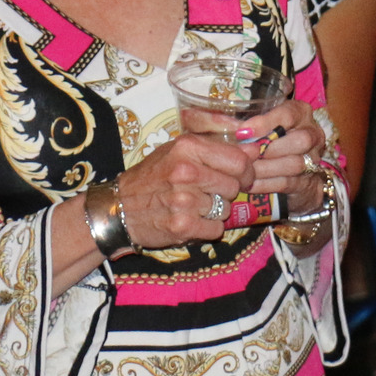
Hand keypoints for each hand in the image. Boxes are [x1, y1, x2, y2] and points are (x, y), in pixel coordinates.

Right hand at [111, 132, 256, 250]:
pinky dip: (208, 228)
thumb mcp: (179, 150)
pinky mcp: (182, 226)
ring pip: (227, 209)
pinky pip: (216, 229)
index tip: (241, 176)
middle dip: (228, 191)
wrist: (119, 207)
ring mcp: (184, 201)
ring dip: (217, 210)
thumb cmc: (153, 176)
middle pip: (235, 186)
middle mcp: (186, 172)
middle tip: (210, 192)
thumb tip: (256, 149)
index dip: (246, 171)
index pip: (239, 160)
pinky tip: (192, 220)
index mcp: (188, 148)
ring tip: (195, 205)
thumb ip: (217, 147)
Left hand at [233, 97, 329, 214]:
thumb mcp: (263, 125)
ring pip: (294, 164)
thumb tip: (221, 123)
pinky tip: (248, 184)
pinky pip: (287, 183)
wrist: (296, 170)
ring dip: (265, 168)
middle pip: (300, 140)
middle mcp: (313, 134)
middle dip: (270, 149)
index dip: (265, 123)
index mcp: (301, 113)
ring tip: (244, 171)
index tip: (242, 132)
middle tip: (245, 155)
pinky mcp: (308, 181)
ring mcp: (313, 159)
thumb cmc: (273, 140)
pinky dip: (265, 184)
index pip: (288, 114)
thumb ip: (248, 123)